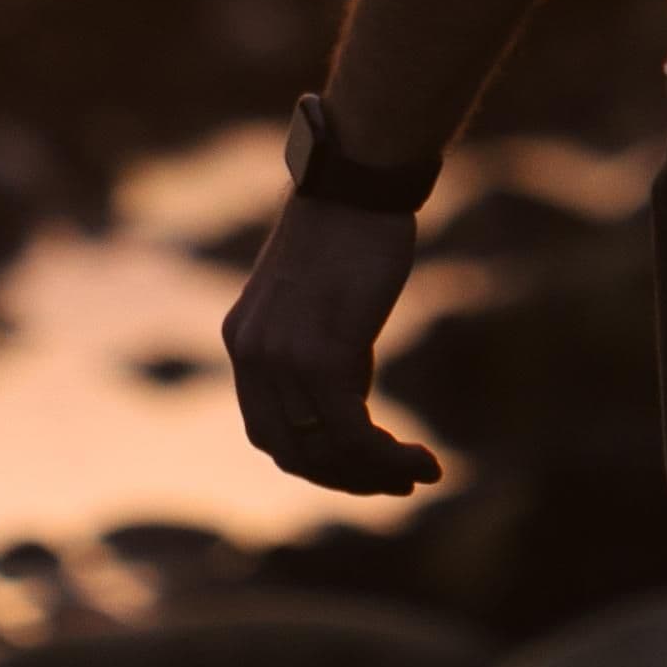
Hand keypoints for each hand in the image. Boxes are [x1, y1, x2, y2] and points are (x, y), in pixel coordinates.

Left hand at [223, 196, 443, 495]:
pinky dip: (387, 458)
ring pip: (325, 451)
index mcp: (244, 340)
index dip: (316, 462)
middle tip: (396, 482)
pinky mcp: (323, 355)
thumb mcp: (317, 300)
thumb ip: (319, 352)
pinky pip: (352, 433)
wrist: (359, 183)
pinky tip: (422, 459)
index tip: (361, 469)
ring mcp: (283, 358)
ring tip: (418, 473)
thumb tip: (348, 404)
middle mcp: (252, 354)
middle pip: (292, 451)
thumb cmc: (350, 230)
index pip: (268, 431)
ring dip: (375, 475)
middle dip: (347, 479)